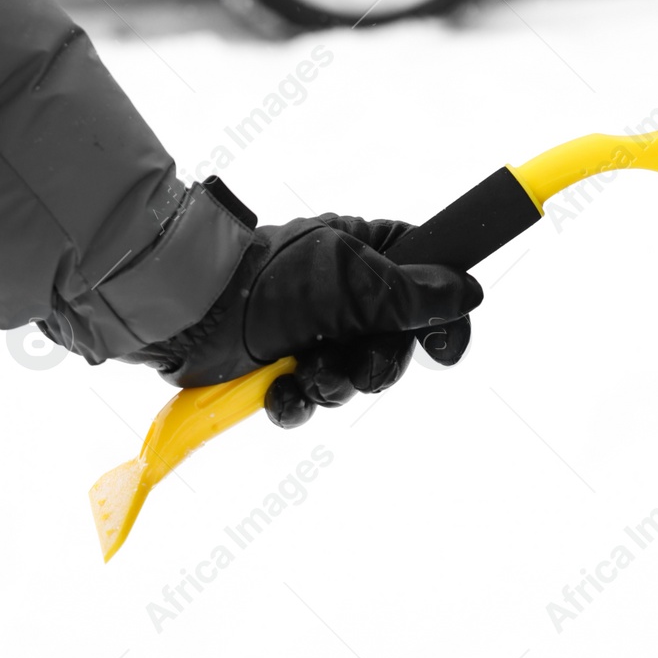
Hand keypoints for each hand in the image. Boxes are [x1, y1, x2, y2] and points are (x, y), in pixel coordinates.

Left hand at [131, 216, 480, 427]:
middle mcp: (346, 295)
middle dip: (377, 364)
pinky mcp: (277, 368)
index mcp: (369, 255)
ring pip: (354, 379)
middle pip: (395, 345)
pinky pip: (308, 402)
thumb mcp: (353, 281)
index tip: (442, 348)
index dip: (442, 319)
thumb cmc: (272, 276)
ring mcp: (312, 332)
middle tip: (358, 362)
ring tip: (307, 372)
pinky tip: (280, 389)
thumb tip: (468, 292)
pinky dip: (296, 402)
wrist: (189, 306)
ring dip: (333, 384)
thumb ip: (413, 295)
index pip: (429, 283)